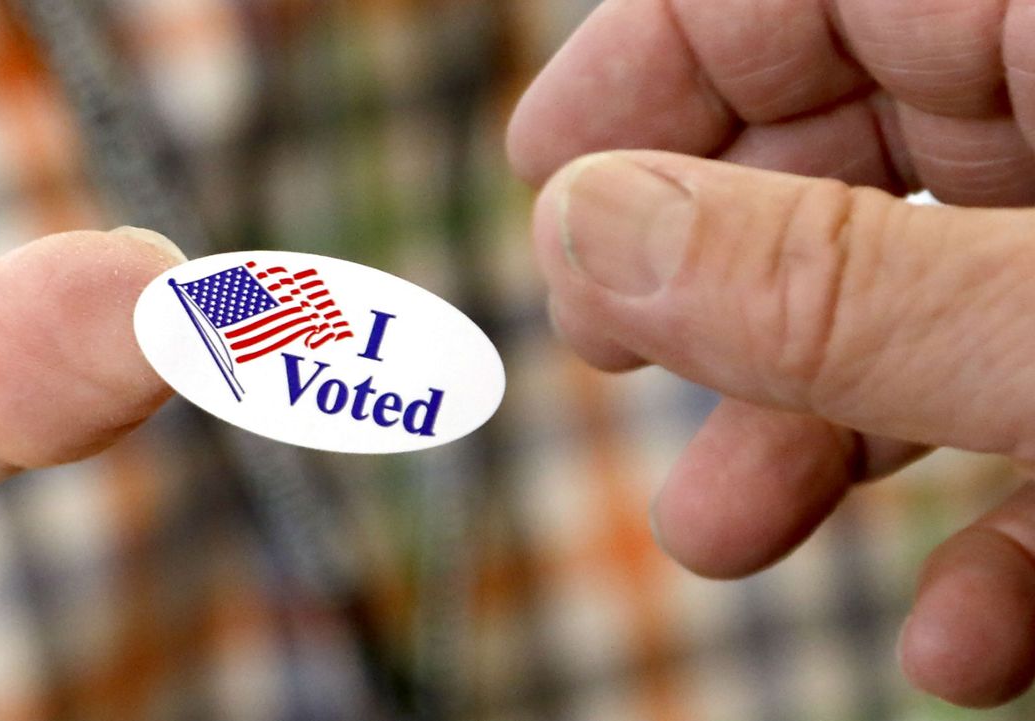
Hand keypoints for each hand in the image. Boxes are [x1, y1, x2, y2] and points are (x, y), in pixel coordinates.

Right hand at [509, 0, 1034, 708]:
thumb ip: (832, 287)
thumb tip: (579, 231)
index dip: (644, 62)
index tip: (537, 170)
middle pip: (851, 136)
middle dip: (714, 280)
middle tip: (605, 359)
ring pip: (939, 294)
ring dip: (823, 435)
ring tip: (725, 538)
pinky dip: (1000, 528)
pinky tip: (961, 637)